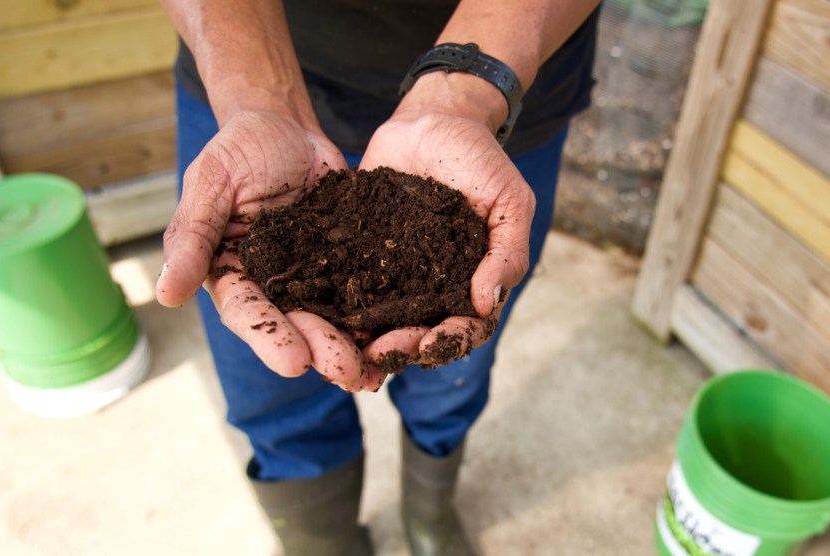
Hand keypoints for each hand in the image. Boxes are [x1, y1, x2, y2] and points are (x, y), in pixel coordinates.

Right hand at [156, 109, 388, 391]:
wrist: (285, 124)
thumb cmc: (237, 150)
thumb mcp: (210, 185)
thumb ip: (192, 237)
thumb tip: (166, 294)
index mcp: (233, 275)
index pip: (249, 314)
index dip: (271, 339)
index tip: (296, 362)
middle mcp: (273, 286)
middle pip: (297, 326)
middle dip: (322, 351)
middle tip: (348, 373)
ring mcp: (313, 277)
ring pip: (333, 319)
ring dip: (353, 347)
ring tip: (375, 373)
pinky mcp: (347, 263)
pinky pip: (365, 292)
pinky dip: (380, 316)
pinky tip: (400, 336)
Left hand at [358, 72, 535, 368]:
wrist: (431, 120)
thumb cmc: (479, 159)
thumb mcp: (509, 200)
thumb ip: (507, 251)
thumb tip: (487, 303)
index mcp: (472, 281)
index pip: (464, 326)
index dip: (447, 342)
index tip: (426, 344)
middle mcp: (433, 286)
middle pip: (419, 332)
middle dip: (401, 348)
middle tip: (379, 354)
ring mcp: (396, 273)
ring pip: (382, 319)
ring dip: (367, 338)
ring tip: (347, 346)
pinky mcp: (362, 254)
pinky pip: (349, 284)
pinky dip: (337, 304)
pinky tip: (320, 314)